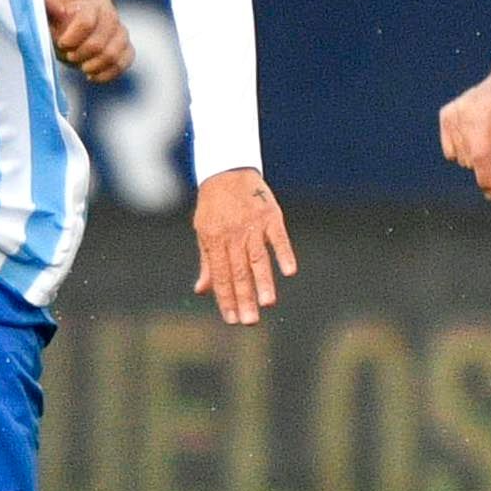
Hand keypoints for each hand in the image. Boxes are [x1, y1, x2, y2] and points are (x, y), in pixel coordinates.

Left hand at [45, 0, 132, 83]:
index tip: (62, 43)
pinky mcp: (126, 49)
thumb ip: (47, 6)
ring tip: (82, 67)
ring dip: (95, 65)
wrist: (81, 23)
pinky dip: (108, 73)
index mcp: (90, 7)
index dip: (72, 38)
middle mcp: (109, 18)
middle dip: (81, 54)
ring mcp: (120, 34)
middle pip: (98, 44)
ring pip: (114, 55)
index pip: (86, 23)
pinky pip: (125, 61)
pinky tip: (92, 76)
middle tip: (70, 56)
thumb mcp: (51, 15)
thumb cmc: (62, 21)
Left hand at [191, 167, 295, 325]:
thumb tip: (201, 291)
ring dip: (263, 282)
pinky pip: (278, 237)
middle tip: (250, 321)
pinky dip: (284, 253)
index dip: (226, 299)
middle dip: (244, 298)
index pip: (221, 276)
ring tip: (268, 304)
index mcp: (214, 240)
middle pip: (239, 271)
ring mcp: (252, 225)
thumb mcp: (203, 232)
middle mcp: (233, 234)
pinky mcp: (270, 215)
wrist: (226, 169)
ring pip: (258, 258)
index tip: (232, 320)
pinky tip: (289, 271)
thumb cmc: (214, 206)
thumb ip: (207, 263)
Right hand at [436, 64, 490, 197]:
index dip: (486, 179)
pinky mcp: (446, 115)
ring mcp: (452, 113)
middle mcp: (463, 112)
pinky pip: (451, 152)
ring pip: (460, 159)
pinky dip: (465, 150)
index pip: (480, 156)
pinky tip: (478, 134)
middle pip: (470, 161)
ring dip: (477, 157)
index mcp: (485, 114)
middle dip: (487, 165)